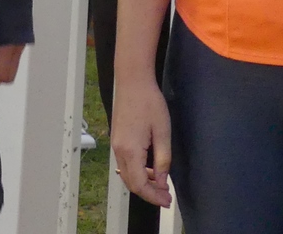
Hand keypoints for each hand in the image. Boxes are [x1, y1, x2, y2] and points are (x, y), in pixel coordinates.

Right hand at [112, 75, 173, 207]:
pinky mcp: (117, 140)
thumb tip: (161, 180)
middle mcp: (119, 151)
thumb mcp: (162, 131)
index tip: (166, 201)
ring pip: (127, 175)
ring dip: (143, 183)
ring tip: (160, 185)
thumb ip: (162, 158)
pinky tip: (150, 169)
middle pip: (131, 183)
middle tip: (166, 197)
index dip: (153, 196)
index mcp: (130, 150)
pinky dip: (137, 172)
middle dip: (148, 193)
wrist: (133, 81)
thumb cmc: (149, 102)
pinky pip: (125, 164)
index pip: (139, 184)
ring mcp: (116, 146)